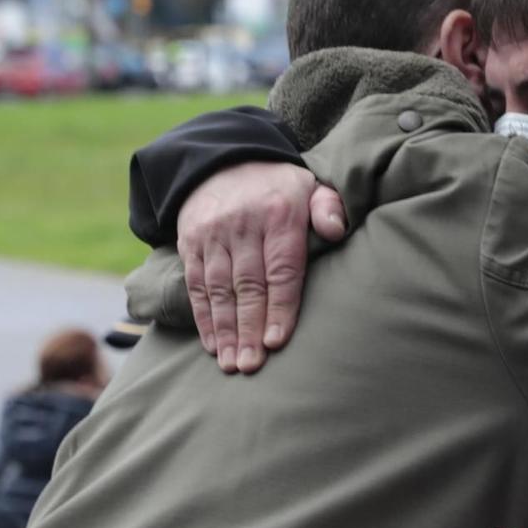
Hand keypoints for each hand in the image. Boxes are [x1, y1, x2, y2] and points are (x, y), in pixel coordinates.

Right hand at [179, 163, 346, 373]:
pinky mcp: (191, 243)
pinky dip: (203, 318)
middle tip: (252, 366)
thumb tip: (336, 231)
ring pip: (219, 290)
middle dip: (250, 329)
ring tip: (232, 364)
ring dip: (225, 331)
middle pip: (248, 285)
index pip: (281, 270)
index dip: (279, 307)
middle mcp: (243, 225)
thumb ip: (328, 207)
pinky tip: (213, 345)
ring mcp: (213, 235)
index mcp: (278, 215)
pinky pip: (197, 285)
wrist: (222, 162)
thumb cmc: (278, 189)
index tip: (277, 341)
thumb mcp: (309, 186)